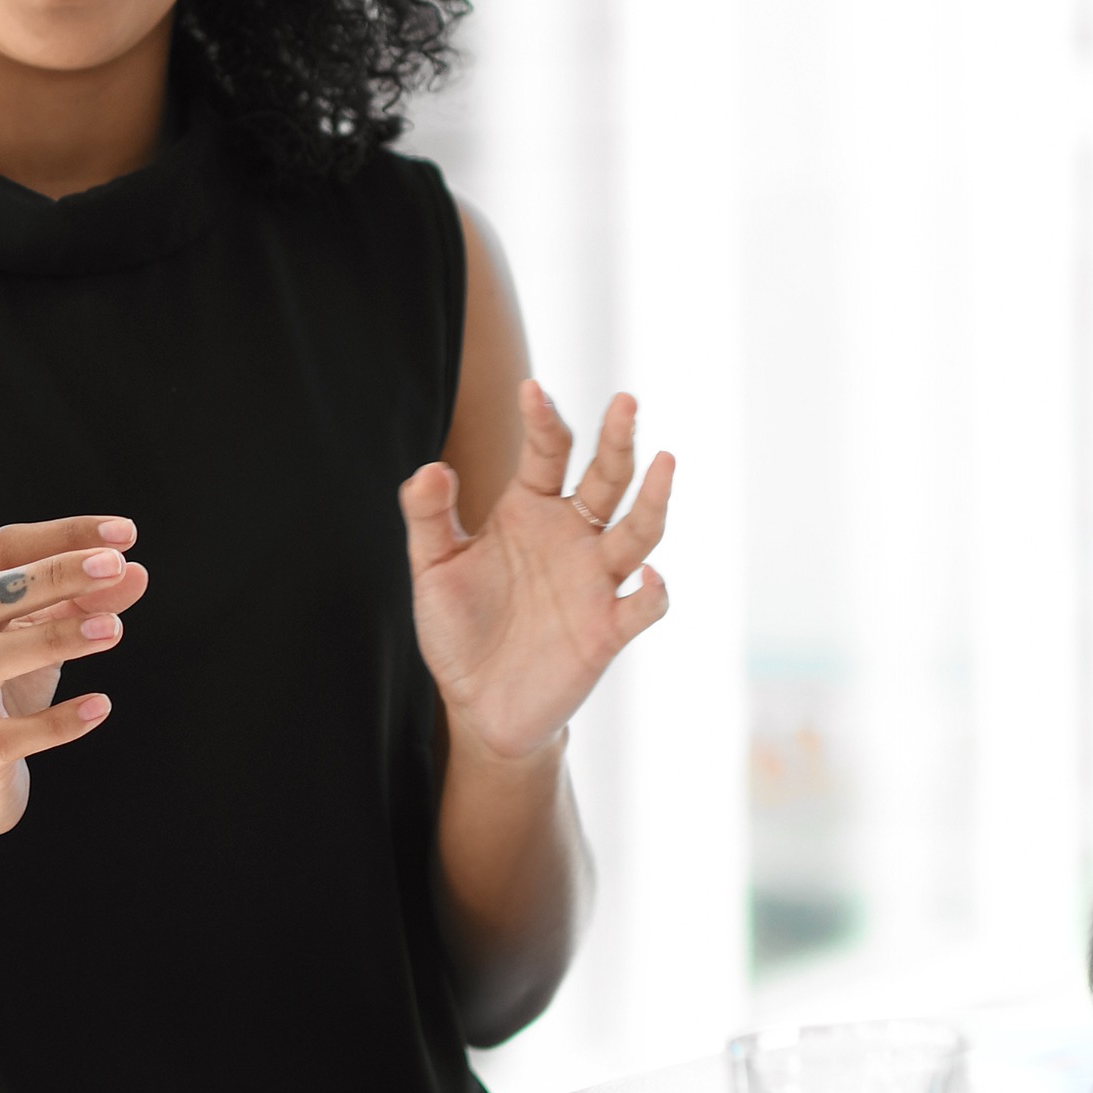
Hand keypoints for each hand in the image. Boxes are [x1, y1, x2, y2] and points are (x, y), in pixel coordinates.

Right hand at [0, 517, 151, 852]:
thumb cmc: (0, 696)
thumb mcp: (38, 643)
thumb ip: (80, 604)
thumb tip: (135, 573)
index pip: (1, 551)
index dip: (62, 535)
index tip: (125, 534)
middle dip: (52, 574)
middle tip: (115, 566)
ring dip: (53, 637)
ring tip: (114, 629)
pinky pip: (7, 737)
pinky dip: (56, 722)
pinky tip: (100, 707)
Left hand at [402, 382, 673, 763]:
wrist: (478, 704)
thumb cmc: (459, 628)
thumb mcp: (433, 568)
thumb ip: (428, 517)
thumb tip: (430, 468)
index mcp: (530, 510)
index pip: (547, 453)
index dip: (542, 420)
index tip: (530, 388)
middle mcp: (572, 536)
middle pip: (607, 478)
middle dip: (618, 439)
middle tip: (626, 400)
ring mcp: (595, 581)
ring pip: (638, 532)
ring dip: (653, 499)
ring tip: (665, 460)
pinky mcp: (608, 630)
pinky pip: (642, 606)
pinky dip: (653, 591)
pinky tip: (648, 576)